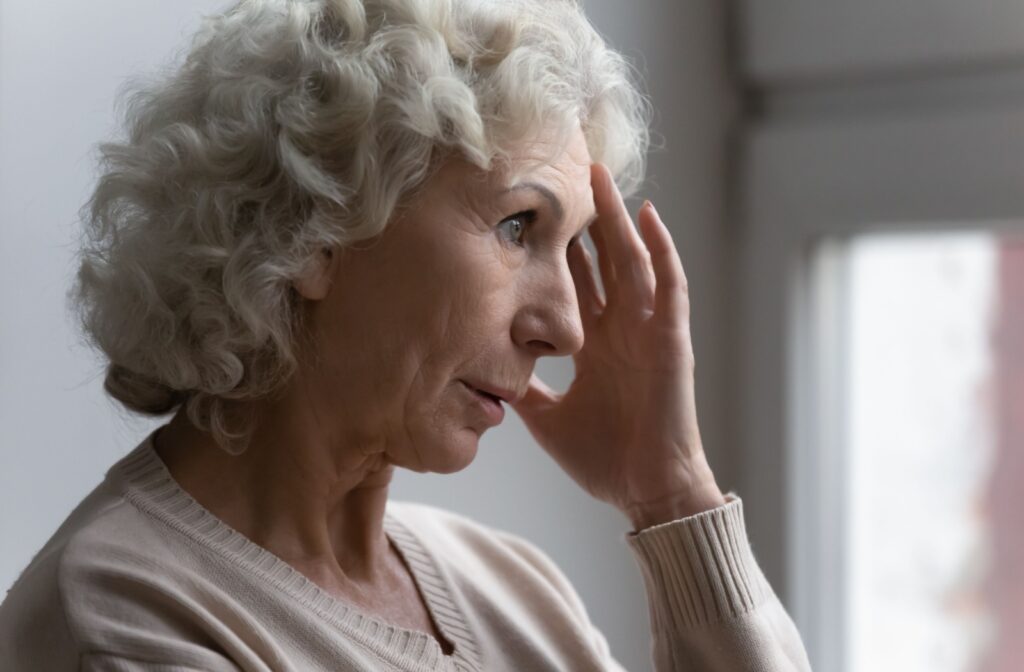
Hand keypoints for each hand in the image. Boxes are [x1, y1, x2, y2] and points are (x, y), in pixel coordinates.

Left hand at [510, 164, 724, 527]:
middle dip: (583, 219)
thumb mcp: (547, 417)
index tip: (528, 215)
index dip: (555, 250)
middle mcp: (621, 328)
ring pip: (632, 259)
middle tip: (561, 174)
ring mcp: (648, 329)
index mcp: (594, 344)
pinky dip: (661, 248)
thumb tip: (486, 373)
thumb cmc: (605, 458)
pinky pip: (670, 284)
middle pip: (600, 260)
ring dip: (618, 218)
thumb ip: (526, 390)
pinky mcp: (671, 338)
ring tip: (599, 176)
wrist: (646, 491)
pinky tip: (647, 215)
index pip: (573, 284)